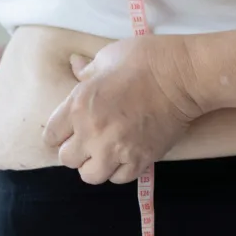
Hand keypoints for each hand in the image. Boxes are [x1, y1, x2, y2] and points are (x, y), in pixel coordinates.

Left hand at [42, 35, 201, 184]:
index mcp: (79, 105)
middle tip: (89, 139)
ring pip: (91, 176)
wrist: (184, 76)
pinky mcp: (141, 159)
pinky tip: (124, 156)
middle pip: (68, 159)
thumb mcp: (108, 57)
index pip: (51, 135)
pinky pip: (119, 178)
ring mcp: (117, 149)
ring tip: (105, 153)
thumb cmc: (145, 59)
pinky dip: (119, 170)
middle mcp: (93, 132)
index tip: (69, 129)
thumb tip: (75, 64)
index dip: (59, 133)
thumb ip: (87, 70)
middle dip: (76, 150)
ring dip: (95, 165)